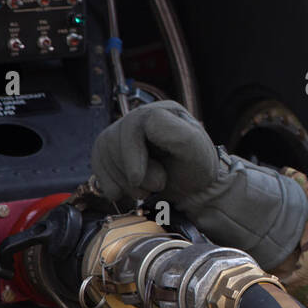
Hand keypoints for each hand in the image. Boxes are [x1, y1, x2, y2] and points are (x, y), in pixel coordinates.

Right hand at [91, 100, 307, 269]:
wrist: (207, 190)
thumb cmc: (210, 174)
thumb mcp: (200, 155)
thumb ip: (180, 139)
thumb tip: (158, 126)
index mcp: (166, 115)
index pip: (139, 126)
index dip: (140, 157)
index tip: (152, 181)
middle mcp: (146, 119)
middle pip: (113, 141)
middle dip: (131, 172)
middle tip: (152, 188)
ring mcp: (127, 135)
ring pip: (102, 155)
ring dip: (120, 180)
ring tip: (147, 190)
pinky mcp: (115, 153)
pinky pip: (97, 167)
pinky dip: (110, 184)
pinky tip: (130, 193)